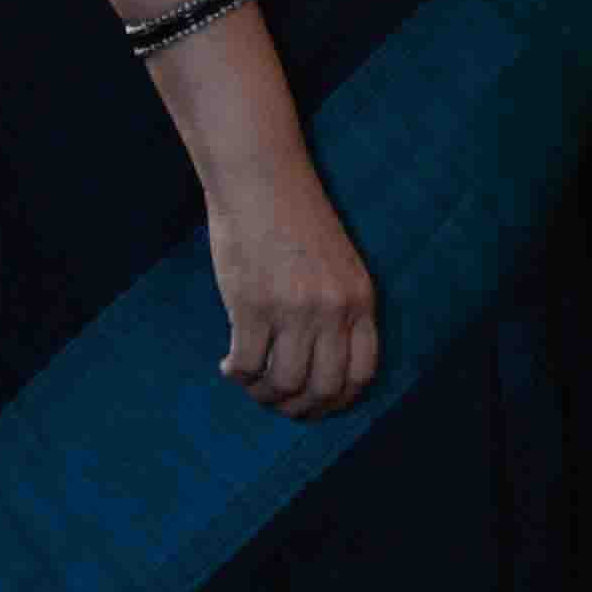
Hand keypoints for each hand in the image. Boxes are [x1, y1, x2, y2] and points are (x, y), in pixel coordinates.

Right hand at [204, 159, 376, 417]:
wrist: (264, 184)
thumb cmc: (297, 224)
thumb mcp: (338, 268)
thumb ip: (336, 313)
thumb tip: (316, 368)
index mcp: (361, 300)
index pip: (362, 373)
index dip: (338, 401)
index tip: (315, 404)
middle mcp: (334, 310)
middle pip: (324, 387)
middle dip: (298, 407)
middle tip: (276, 402)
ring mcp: (294, 310)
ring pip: (283, 384)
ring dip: (262, 393)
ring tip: (250, 381)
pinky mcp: (253, 307)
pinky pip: (247, 365)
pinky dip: (237, 374)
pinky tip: (229, 364)